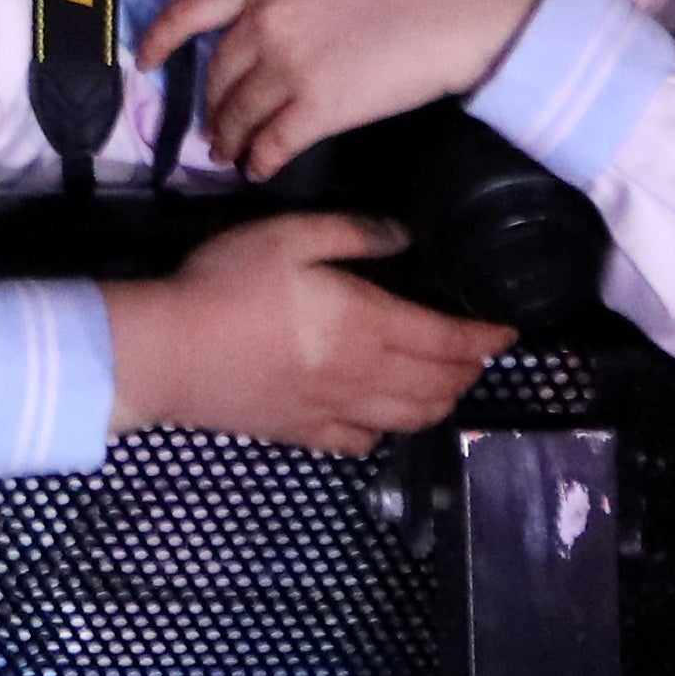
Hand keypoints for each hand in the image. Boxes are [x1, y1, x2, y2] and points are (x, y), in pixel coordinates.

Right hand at [99, 211, 506, 450]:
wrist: (166, 352)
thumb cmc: (226, 284)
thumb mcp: (287, 236)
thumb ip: (353, 234)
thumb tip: (406, 237)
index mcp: (367, 326)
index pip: (447, 340)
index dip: (484, 338)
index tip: (508, 330)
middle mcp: (364, 377)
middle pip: (439, 386)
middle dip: (469, 371)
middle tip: (477, 352)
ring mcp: (335, 412)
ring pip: (411, 419)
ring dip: (440, 402)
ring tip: (446, 383)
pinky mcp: (304, 433)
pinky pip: (364, 442)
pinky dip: (388, 429)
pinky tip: (384, 415)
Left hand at [145, 0, 538, 178]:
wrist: (454, 14)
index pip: (189, 10)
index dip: (160, 40)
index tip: (147, 61)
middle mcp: (264, 22)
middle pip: (216, 73)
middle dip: (211, 102)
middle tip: (212, 123)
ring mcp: (288, 67)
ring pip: (238, 113)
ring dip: (229, 138)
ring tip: (229, 151)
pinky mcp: (318, 108)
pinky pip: (272, 142)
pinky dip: (259, 160)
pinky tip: (258, 169)